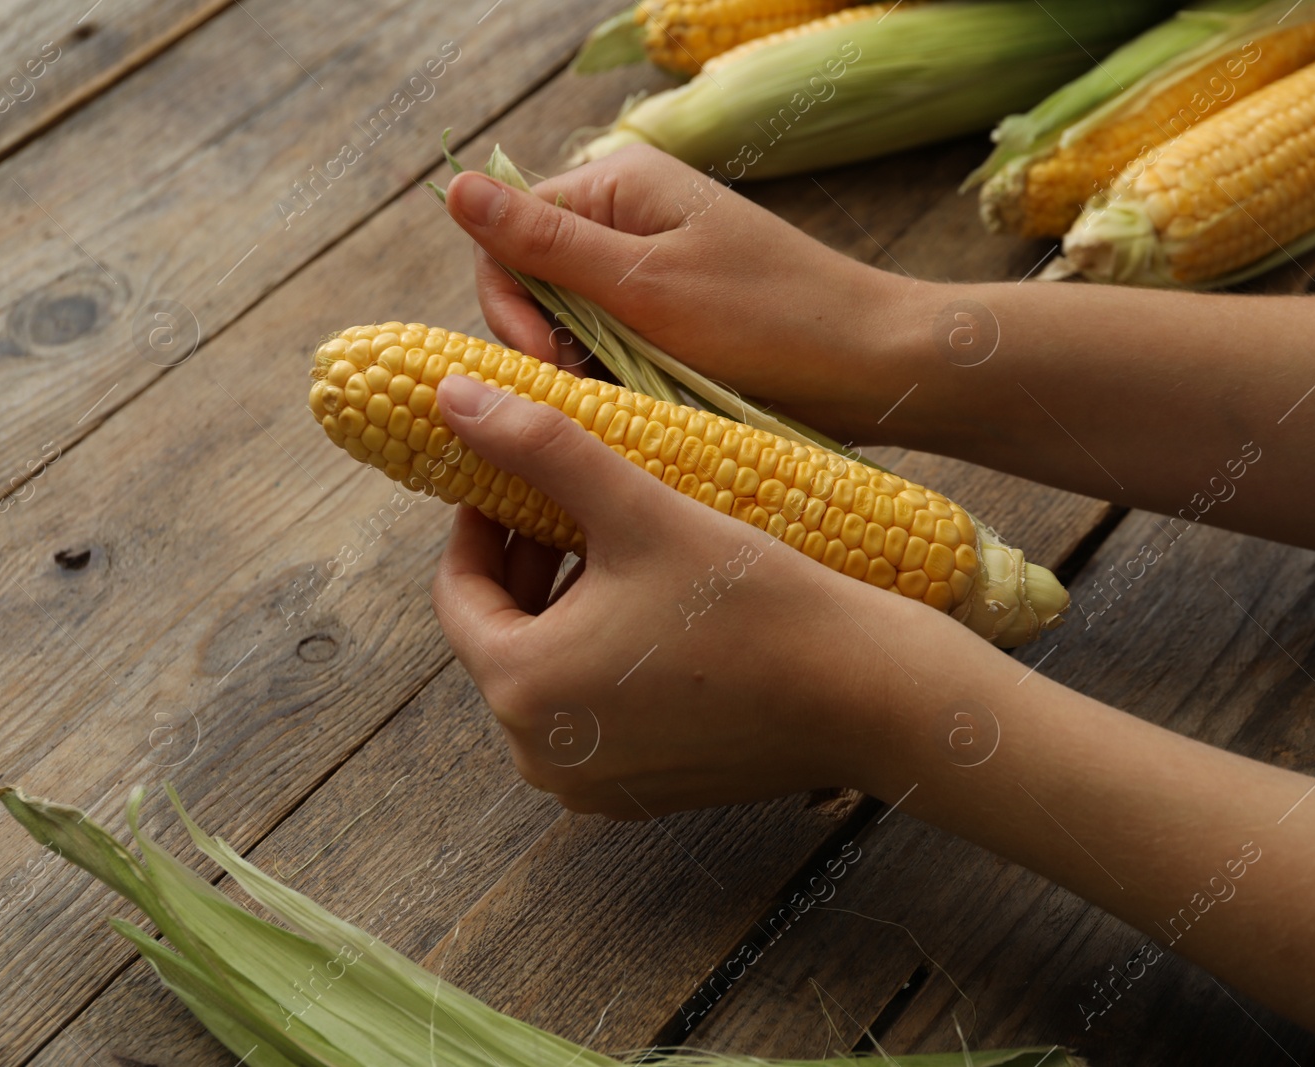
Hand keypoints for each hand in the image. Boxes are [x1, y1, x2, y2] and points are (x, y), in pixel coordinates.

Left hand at [427, 371, 963, 816]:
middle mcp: (541, 755)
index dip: (480, 524)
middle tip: (573, 503)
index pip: (459, 592)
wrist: (865, 694)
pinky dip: (604, 660)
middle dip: (529, 565)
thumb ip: (540, 447)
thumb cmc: (754, 601)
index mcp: (522, 688)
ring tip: (619, 548)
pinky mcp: (641, 794)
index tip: (513, 475)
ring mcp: (592, 785)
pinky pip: (594, 715)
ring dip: (567, 610)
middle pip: (503, 635)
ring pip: (549, 675)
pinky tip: (655, 612)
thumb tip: (449, 395)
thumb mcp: (639, 510)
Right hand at [442, 146, 915, 446]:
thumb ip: (548, 243)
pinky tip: (642, 405)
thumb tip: (454, 188)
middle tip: (582, 389)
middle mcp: (631, 216)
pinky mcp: (677, 316)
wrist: (870, 366)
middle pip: (536, 280)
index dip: (509, 302)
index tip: (547, 361)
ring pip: (573, 322)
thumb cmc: (768, 318)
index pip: (510, 234)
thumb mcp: (645, 284)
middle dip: (546, 340)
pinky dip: (619, 378)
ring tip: (624, 400)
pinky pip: (616, 344)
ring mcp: (656, 268)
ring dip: (583, 366)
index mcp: (619, 184)